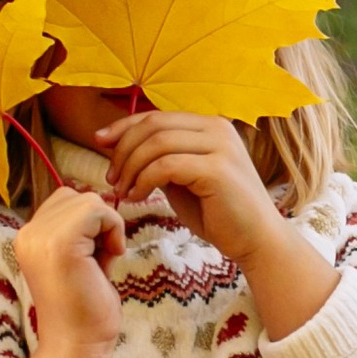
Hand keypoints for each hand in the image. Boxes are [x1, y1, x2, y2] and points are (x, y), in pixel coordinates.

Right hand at [11, 187, 126, 357]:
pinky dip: (114, 228)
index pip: (63, 201)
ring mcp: (40, 237)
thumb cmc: (87, 308)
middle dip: (99, 222)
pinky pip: (97, 210)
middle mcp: (28, 233)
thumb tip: (106, 201)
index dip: (90, 222)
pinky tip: (112, 257)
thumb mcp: (82, 258)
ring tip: (104, 259)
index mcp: (29, 238)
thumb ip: (84, 231)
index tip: (94, 255)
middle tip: (101, 258)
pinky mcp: (60, 243)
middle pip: (76, 195)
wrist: (78, 344)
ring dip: (108, 226)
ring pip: (88, 200)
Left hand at [103, 108, 340, 338]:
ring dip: (131, 167)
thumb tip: (123, 148)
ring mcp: (220, 146)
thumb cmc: (221, 215)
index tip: (99, 142)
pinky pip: (166, 165)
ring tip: (123, 192)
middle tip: (111, 178)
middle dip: (123, 149)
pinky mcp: (218, 169)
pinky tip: (138, 198)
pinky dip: (144, 180)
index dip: (123, 126)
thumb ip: (161, 160)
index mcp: (210, 126)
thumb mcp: (184, 181)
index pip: (157, 116)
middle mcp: (218, 128)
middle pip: (153, 124)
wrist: (257, 241)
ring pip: (157, 143)